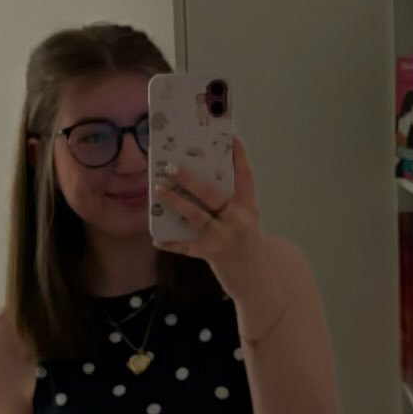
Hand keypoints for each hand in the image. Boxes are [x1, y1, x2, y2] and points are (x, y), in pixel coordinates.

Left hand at [153, 137, 268, 300]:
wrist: (255, 277)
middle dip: (190, 180)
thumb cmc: (244, 239)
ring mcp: (225, 237)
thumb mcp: (245, 216)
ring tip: (159, 189)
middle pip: (213, 195)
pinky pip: (187, 247)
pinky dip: (171, 242)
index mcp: (248, 206)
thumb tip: (198, 174)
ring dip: (176, 201)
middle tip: (170, 166)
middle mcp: (238, 220)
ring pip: (198, 216)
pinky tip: (157, 238)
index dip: (238, 156)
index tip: (230, 136)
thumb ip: (230, 198)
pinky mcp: (213, 254)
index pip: (245, 176)